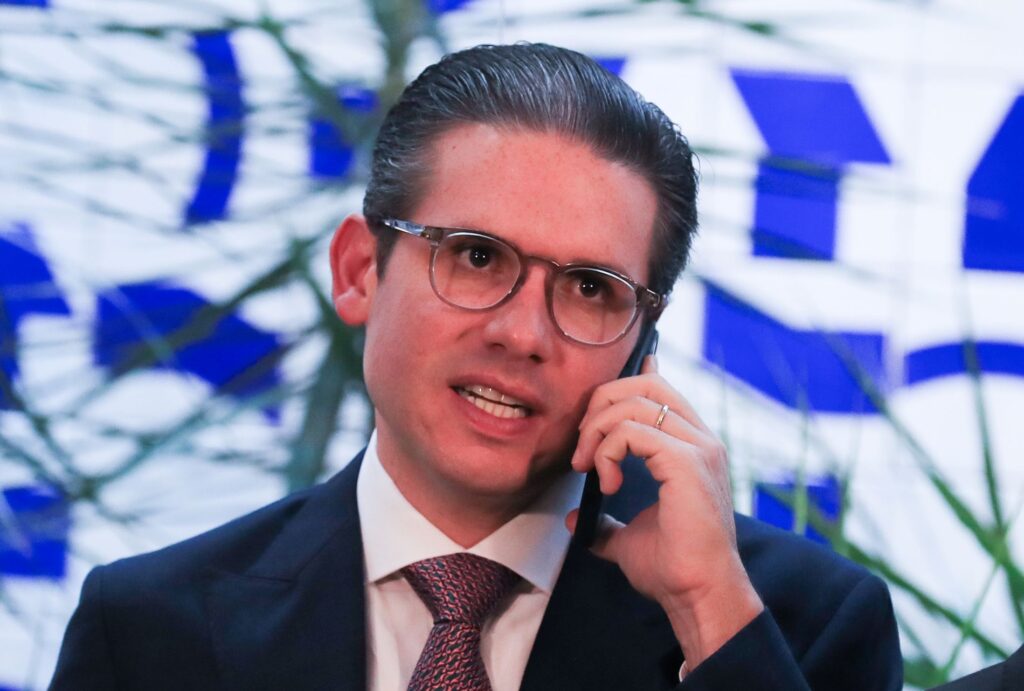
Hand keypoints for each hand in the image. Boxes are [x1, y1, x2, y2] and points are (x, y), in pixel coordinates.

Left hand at [567, 355, 762, 668]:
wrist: (697, 595)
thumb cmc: (673, 569)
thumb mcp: (629, 536)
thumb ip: (606, 521)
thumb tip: (576, 518)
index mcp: (694, 448)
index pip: (661, 390)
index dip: (627, 384)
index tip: (596, 409)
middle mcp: (701, 440)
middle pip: (645, 384)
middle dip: (601, 404)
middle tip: (583, 449)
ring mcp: (698, 448)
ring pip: (634, 403)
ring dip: (597, 431)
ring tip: (588, 468)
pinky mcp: (687, 462)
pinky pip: (632, 432)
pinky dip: (608, 451)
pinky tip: (608, 481)